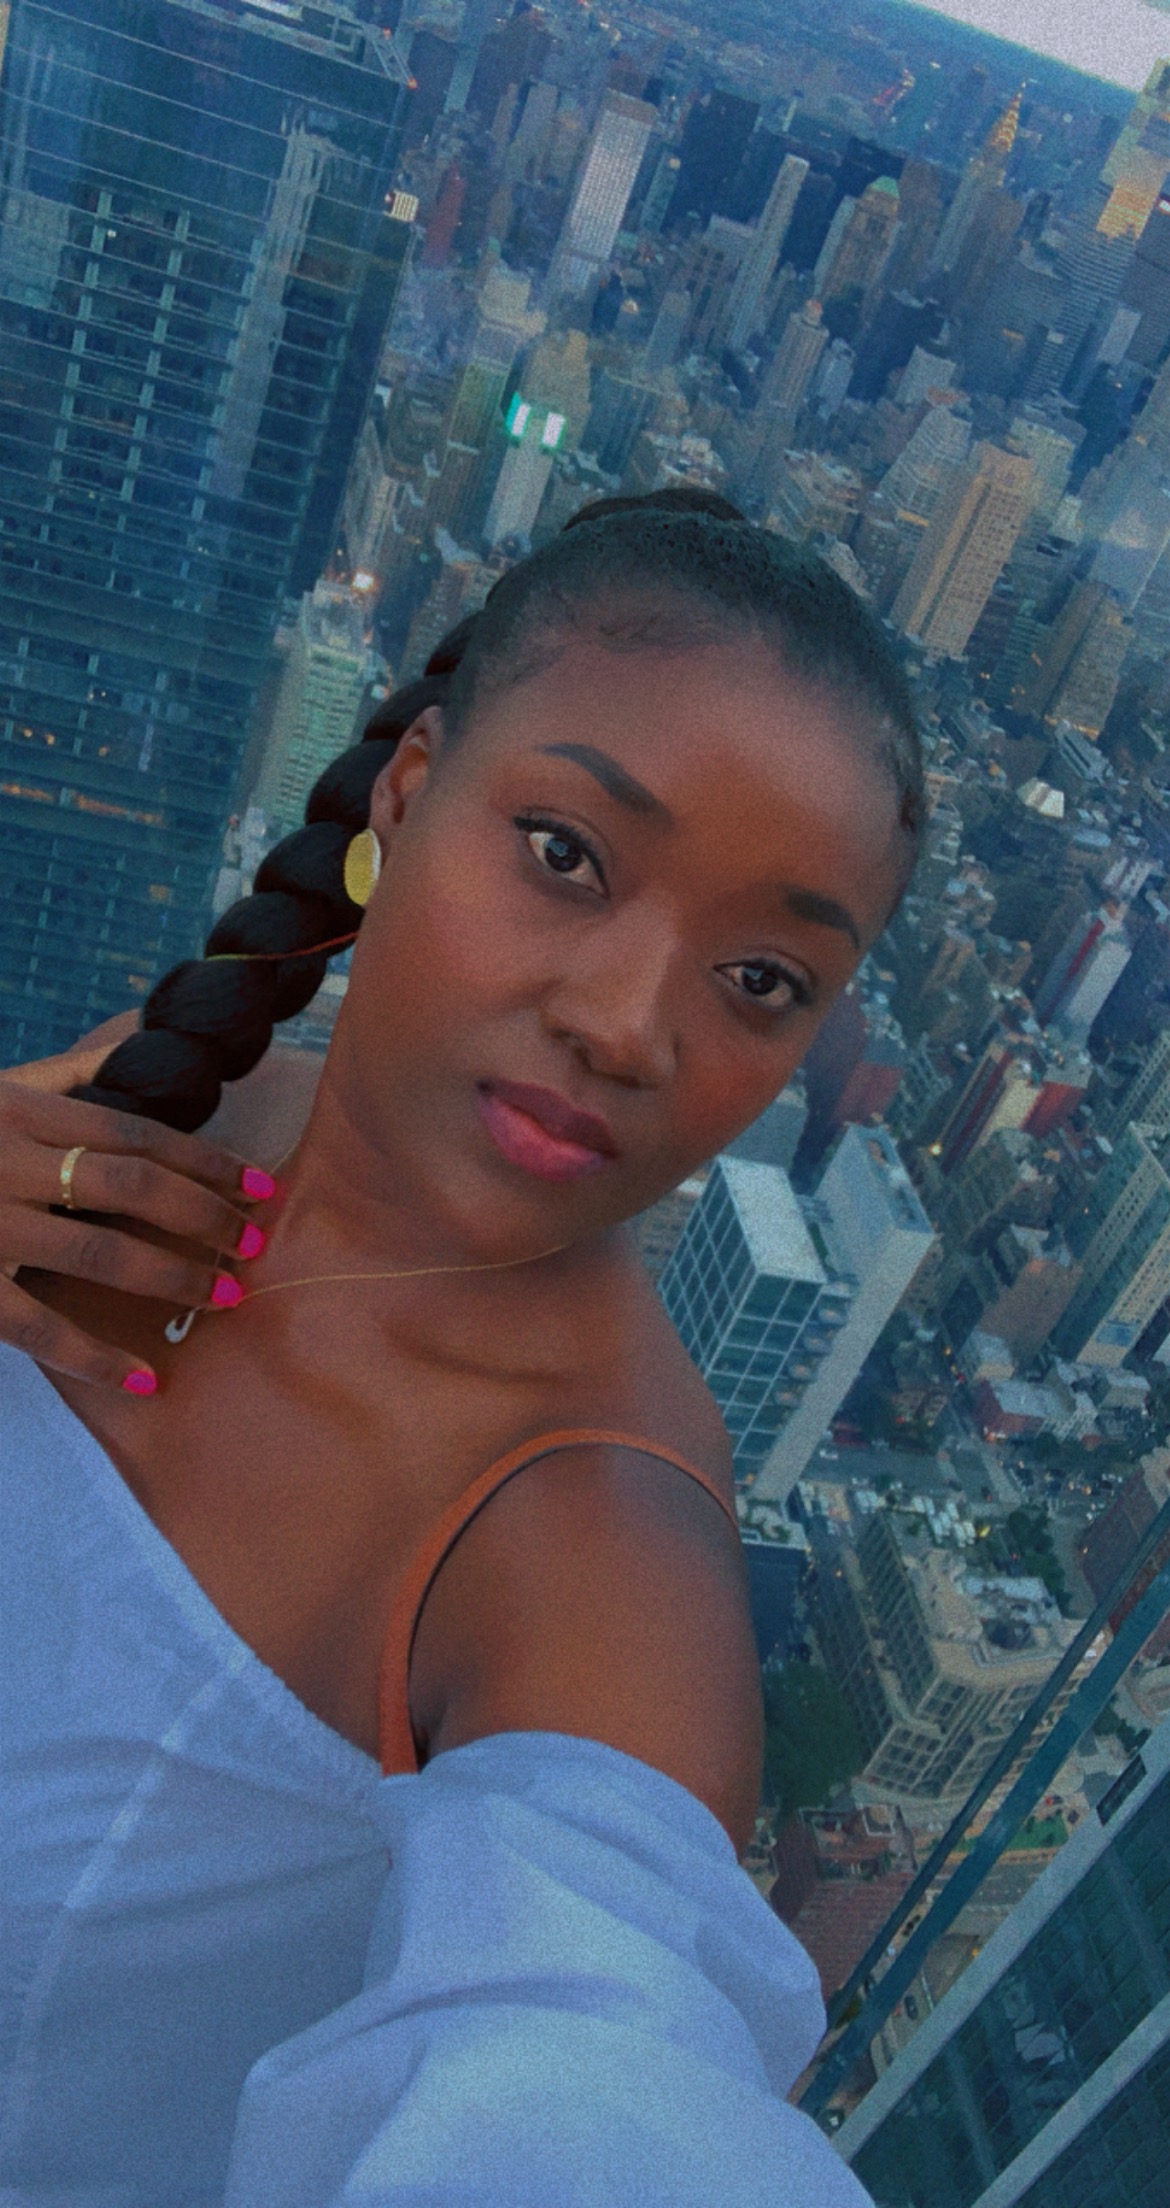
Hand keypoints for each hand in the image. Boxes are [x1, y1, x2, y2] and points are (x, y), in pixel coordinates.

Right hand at [0, 1064, 273, 1390]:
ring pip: (100, 1254)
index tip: (257, 1186)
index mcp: (21, 1113)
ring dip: (171, 1278)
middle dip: (205, 1217)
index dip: (204, 1161)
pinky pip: (39, 1327)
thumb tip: (129, 1044)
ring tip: (222, 1298)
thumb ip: (62, 1076)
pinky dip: (95, 1358)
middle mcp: (10, 1163)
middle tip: (253, 1246)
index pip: (136, 1135)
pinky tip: (144, 1380)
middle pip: (134, 1189)